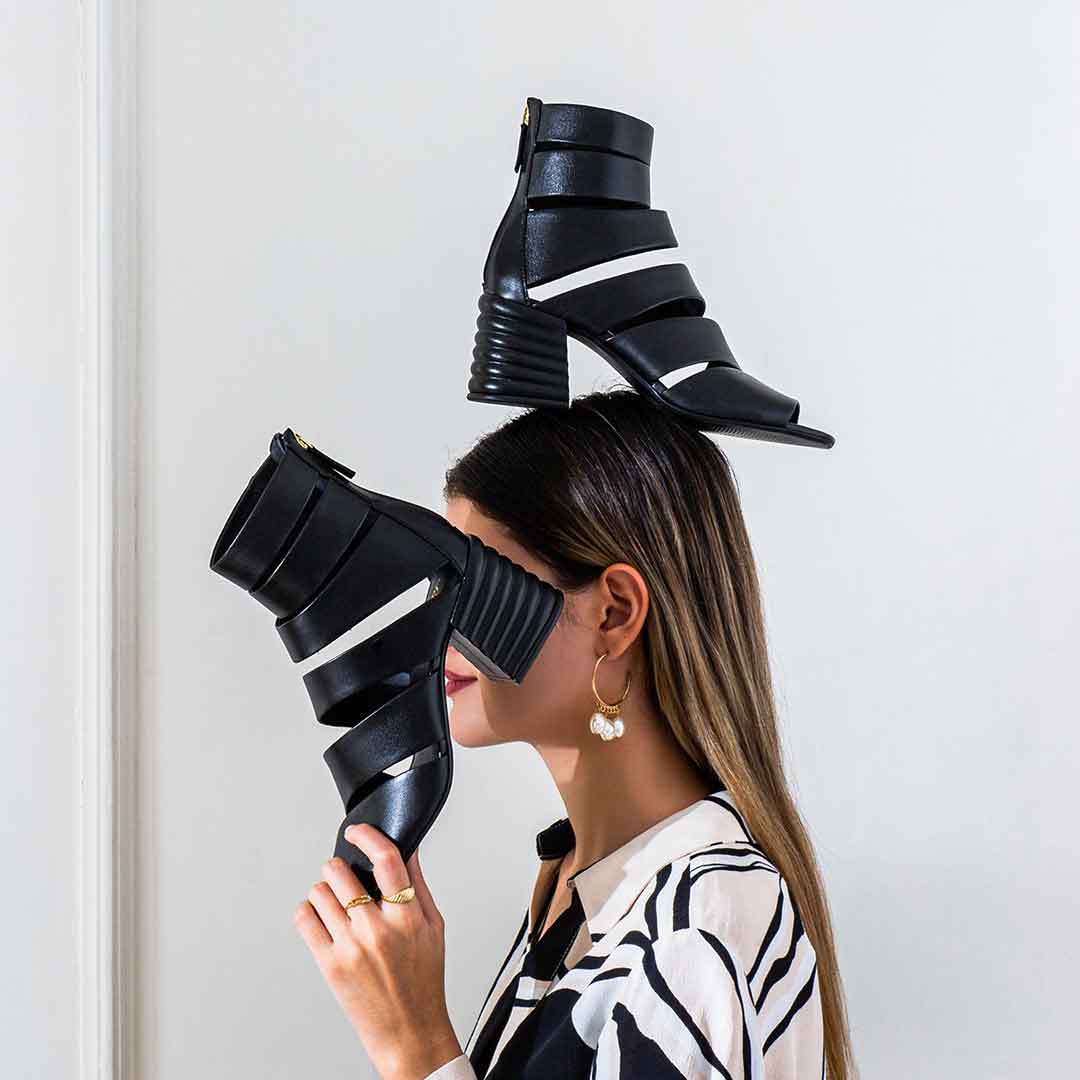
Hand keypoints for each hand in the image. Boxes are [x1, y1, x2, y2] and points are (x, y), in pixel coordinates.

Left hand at [293, 824, 463, 1079]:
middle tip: (346, 875)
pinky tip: (323, 918)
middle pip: (342, 872)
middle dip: (340, 867)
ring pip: (320, 892)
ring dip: (325, 889)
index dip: (369, 836)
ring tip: (337, 901)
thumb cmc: (424, 981)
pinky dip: (309, 911)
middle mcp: (378, 930)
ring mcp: (351, 948)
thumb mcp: (434, 927)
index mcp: (409, 918)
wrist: (409, 1032)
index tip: (358, 831)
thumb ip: (418, 885)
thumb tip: (408, 848)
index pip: (387, 860)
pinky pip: (305, 919)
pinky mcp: (330, 965)